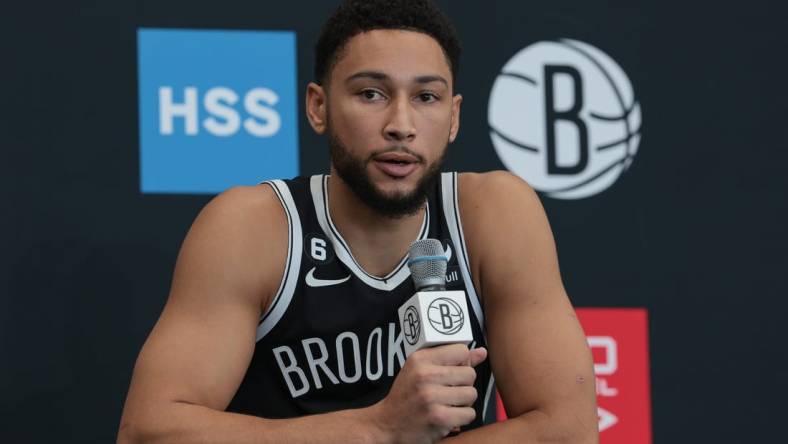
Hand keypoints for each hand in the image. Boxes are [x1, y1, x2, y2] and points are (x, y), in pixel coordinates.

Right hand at [370, 344, 487, 443]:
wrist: (387, 424)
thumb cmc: (407, 395)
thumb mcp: (421, 369)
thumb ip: (451, 359)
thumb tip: (482, 352)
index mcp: (420, 359)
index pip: (461, 351)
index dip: (461, 363)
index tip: (451, 371)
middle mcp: (425, 375)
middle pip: (470, 374)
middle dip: (463, 384)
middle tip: (448, 391)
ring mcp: (431, 397)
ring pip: (471, 394)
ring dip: (463, 402)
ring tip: (447, 403)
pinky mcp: (439, 418)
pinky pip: (469, 414)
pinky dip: (462, 417)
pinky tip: (448, 416)